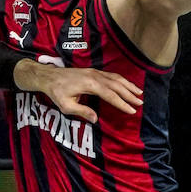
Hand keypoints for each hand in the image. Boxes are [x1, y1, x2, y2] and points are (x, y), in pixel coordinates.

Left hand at [21, 62, 143, 123]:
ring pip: (116, 78)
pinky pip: (112, 75)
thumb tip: (96, 119)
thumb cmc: (56, 92)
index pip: (110, 95)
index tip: (132, 110)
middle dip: (130, 94)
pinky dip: (122, 81)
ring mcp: (95, 72)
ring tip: (139, 93)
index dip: (122, 103)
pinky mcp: (94, 72)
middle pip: (117, 85)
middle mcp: (95, 76)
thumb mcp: (66, 106)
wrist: (49, 76)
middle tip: (140, 103)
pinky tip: (127, 86)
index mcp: (89, 84)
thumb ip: (82, 112)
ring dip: (128, 86)